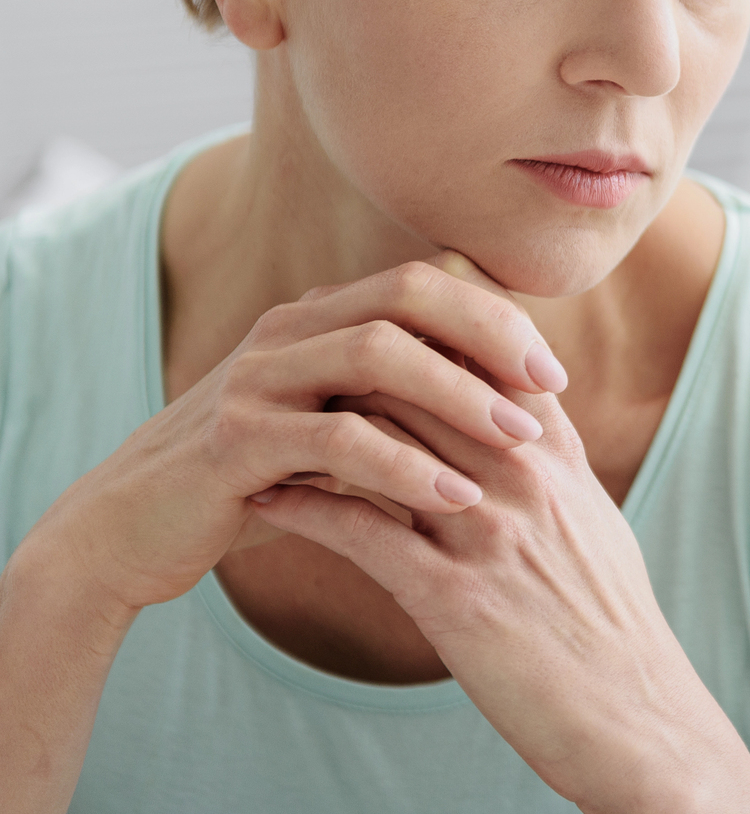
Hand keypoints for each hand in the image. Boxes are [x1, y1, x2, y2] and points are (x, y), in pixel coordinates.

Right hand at [19, 256, 565, 616]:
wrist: (132, 530)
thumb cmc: (256, 479)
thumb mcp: (335, 428)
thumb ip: (397, 402)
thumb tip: (503, 394)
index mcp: (319, 317)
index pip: (426, 283)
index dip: (496, 318)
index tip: (554, 372)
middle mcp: (289, 329)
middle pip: (408, 294)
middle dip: (489, 336)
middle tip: (550, 391)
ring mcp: (257, 376)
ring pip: (376, 354)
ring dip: (458, 395)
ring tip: (519, 440)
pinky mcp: (233, 439)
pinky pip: (335, 439)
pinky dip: (404, 466)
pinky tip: (455, 497)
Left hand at [251, 265, 749, 813]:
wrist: (634, 714)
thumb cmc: (611, 623)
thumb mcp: (595, 521)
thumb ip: (555, 464)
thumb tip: (524, 420)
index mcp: (559, 459)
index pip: (490, 358)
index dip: (427, 330)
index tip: (368, 320)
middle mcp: (526, 481)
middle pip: (426, 383)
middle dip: (357, 366)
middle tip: (295, 361)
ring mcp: (490, 535)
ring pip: (388, 442)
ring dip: (318, 426)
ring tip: (266, 419)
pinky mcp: (454, 598)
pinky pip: (361, 533)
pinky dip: (305, 508)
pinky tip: (266, 497)